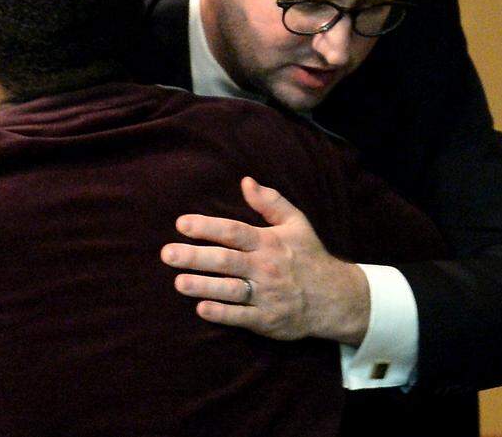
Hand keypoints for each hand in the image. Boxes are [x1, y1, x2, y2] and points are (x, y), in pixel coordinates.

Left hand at [160, 177, 369, 344]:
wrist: (335, 298)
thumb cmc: (309, 257)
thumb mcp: (297, 224)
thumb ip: (270, 202)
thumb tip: (246, 181)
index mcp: (269, 242)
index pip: (234, 232)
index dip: (207, 227)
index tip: (181, 223)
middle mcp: (265, 268)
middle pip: (225, 260)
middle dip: (194, 257)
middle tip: (167, 254)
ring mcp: (266, 295)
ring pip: (229, 290)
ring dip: (203, 286)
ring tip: (178, 282)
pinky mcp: (267, 319)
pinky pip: (240, 317)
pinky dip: (221, 313)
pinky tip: (201, 309)